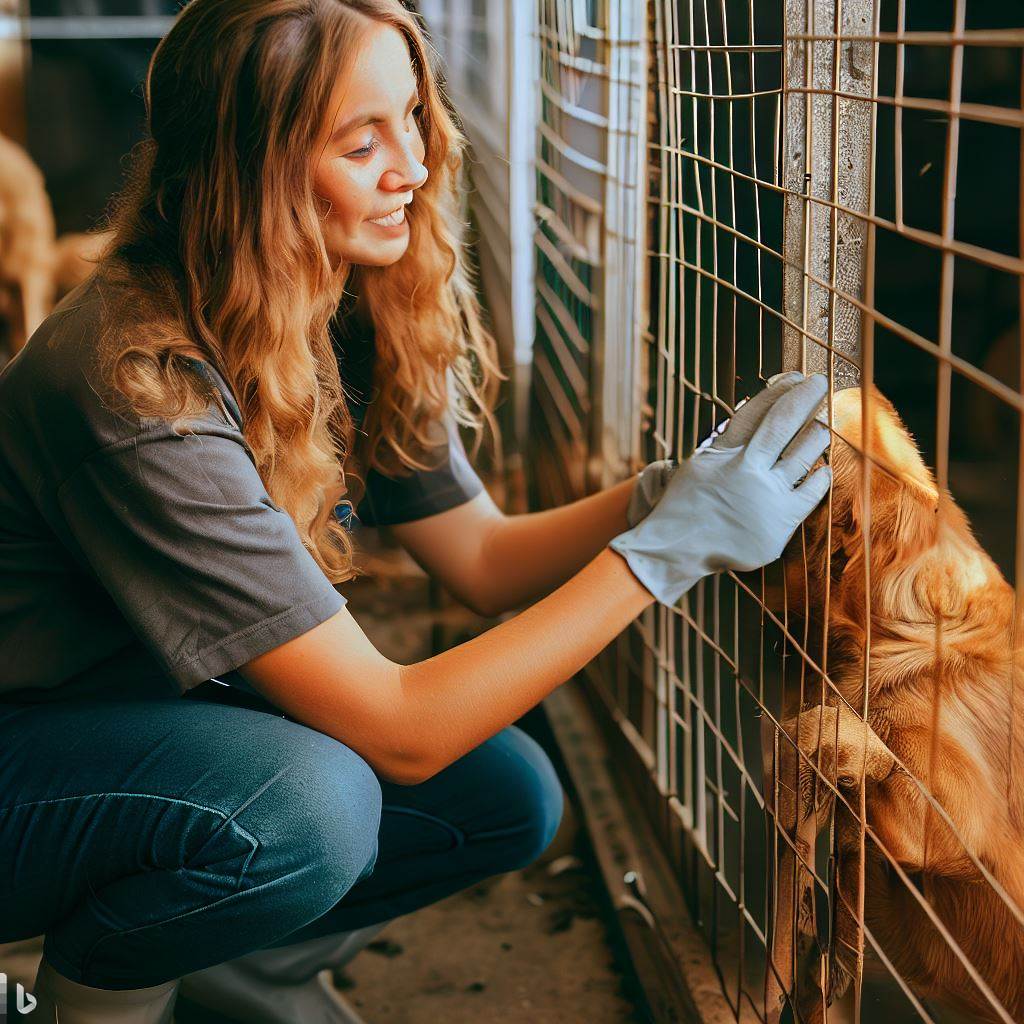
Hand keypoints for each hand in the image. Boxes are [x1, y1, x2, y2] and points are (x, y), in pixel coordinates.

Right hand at [610, 373, 831, 606]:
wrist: (676, 550)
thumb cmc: (686, 508)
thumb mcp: (698, 466)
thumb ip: (726, 447)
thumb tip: (753, 423)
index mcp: (723, 452)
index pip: (756, 411)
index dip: (778, 391)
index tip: (794, 376)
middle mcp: (745, 468)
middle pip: (783, 423)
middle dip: (805, 397)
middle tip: (820, 382)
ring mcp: (765, 494)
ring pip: (803, 453)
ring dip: (816, 434)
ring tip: (821, 426)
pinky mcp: (781, 520)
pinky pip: (812, 490)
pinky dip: (819, 476)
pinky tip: (821, 469)